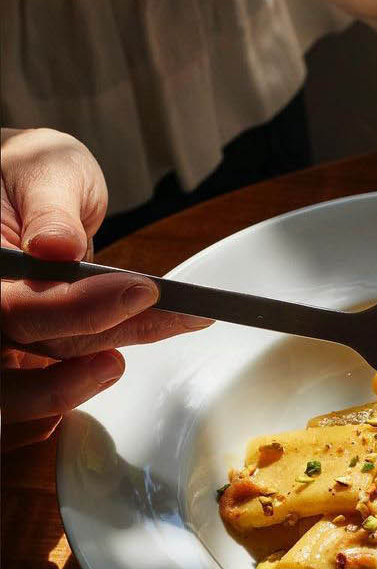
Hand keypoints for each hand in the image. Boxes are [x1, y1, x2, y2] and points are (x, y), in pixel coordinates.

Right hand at [1, 127, 208, 450]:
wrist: (21, 190)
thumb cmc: (25, 173)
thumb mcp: (41, 167)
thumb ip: (49, 206)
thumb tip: (54, 245)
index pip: (12, 306)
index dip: (75, 307)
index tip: (140, 288)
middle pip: (26, 349)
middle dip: (105, 333)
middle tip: (169, 308)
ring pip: (35, 382)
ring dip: (104, 366)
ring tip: (166, 327)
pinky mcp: (18, 358)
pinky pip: (35, 401)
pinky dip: (76, 392)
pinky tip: (121, 362)